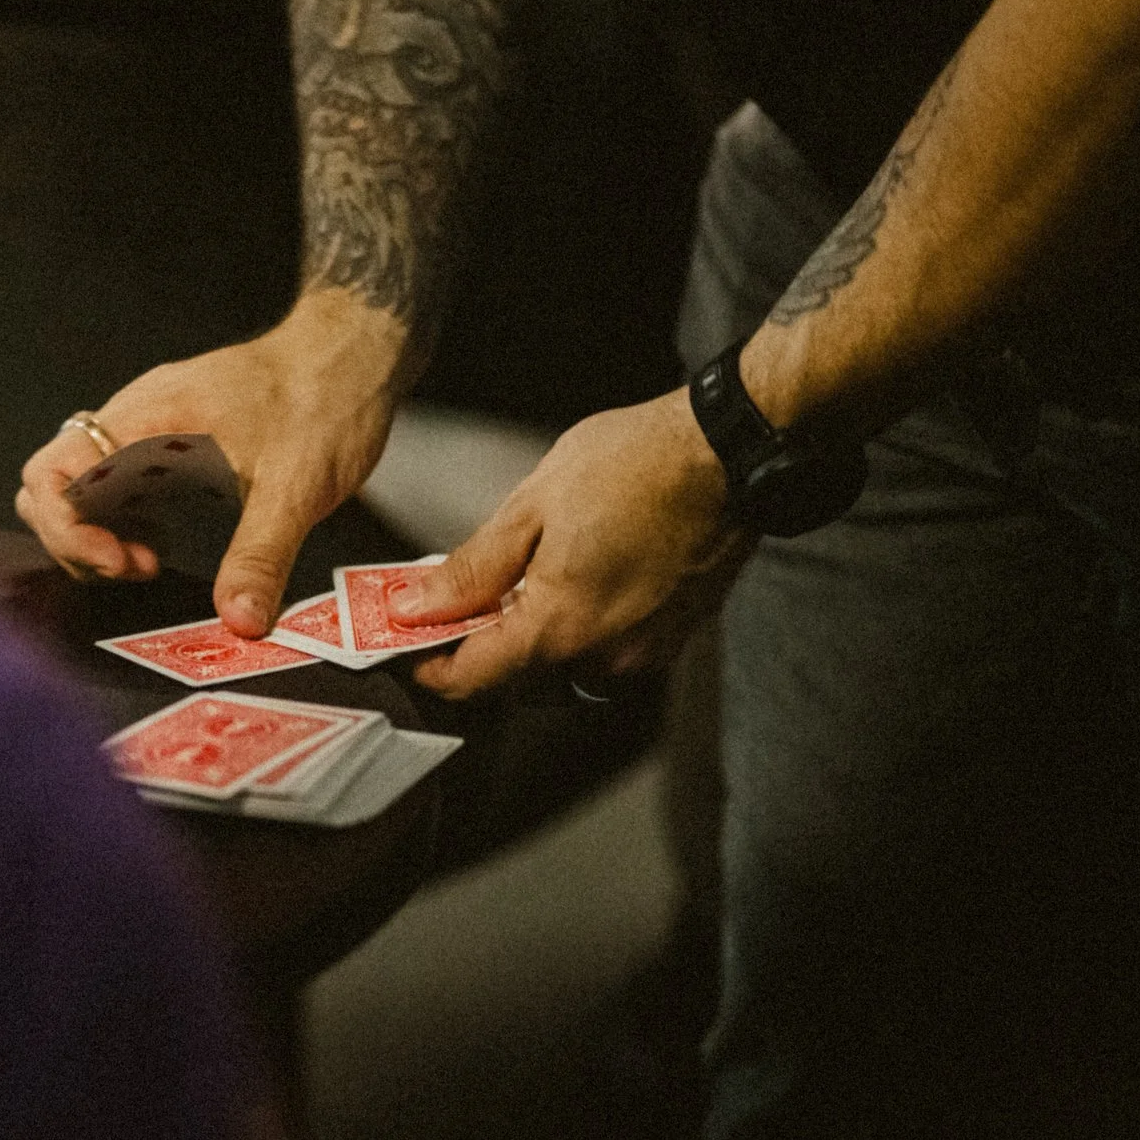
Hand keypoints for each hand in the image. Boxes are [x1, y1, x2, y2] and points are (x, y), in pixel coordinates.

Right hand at [16, 291, 406, 636]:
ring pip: (77, 483)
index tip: (121, 563)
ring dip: (96, 533)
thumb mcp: (297, 488)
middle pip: (51, 482)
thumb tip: (238, 618)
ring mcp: (146, 425)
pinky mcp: (165, 438)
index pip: (55, 471)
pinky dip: (120, 520)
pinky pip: (112, 480)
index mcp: (149, 418)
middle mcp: (135, 417)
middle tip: (136, 568)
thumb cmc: (326, 399)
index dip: (70, 530)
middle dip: (76, 539)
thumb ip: (261, 555)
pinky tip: (162, 543)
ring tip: (147, 561)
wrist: (353, 350)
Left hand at [392, 387, 753, 698]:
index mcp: (559, 630)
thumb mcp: (532, 506)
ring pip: (562, 677)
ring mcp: (642, 656)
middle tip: (458, 604)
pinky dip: (576, 638)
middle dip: (481, 653)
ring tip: (518, 590)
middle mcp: (602, 660)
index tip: (408, 643)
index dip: (429, 667)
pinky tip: (569, 588)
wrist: (731, 453)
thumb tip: (416, 607)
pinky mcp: (670, 642)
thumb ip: (470, 570)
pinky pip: (604, 660)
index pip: (472, 680)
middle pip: (516, 685)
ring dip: (531, 649)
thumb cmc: (636, 466)